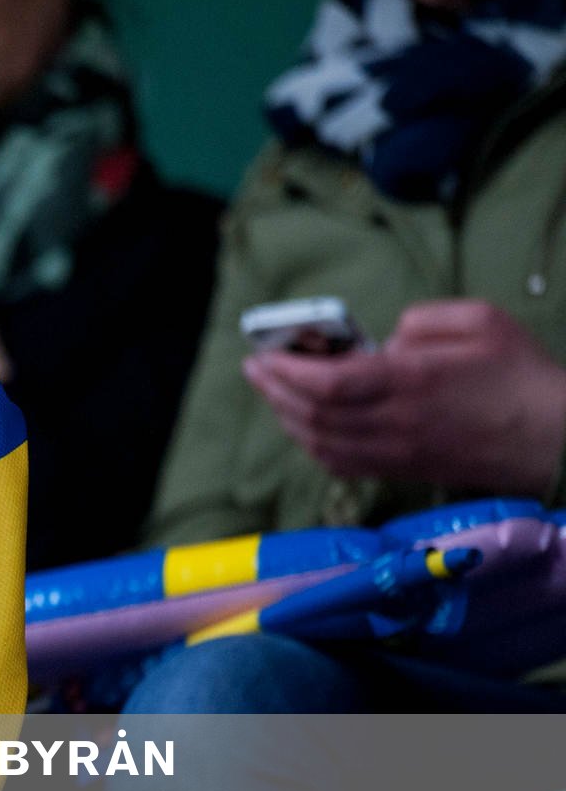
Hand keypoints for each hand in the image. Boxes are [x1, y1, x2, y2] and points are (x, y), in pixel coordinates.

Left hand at [244, 301, 565, 493]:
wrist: (554, 439)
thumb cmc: (522, 376)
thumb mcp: (481, 321)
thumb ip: (423, 319)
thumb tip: (381, 340)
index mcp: (412, 382)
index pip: (329, 383)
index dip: (286, 370)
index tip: (263, 354)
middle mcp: (395, 423)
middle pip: (313, 414)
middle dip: (274, 390)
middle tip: (256, 367)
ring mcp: (396, 452)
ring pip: (320, 443)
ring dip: (287, 417)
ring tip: (273, 391)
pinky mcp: (401, 470)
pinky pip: (339, 464)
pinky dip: (311, 443)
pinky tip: (305, 424)